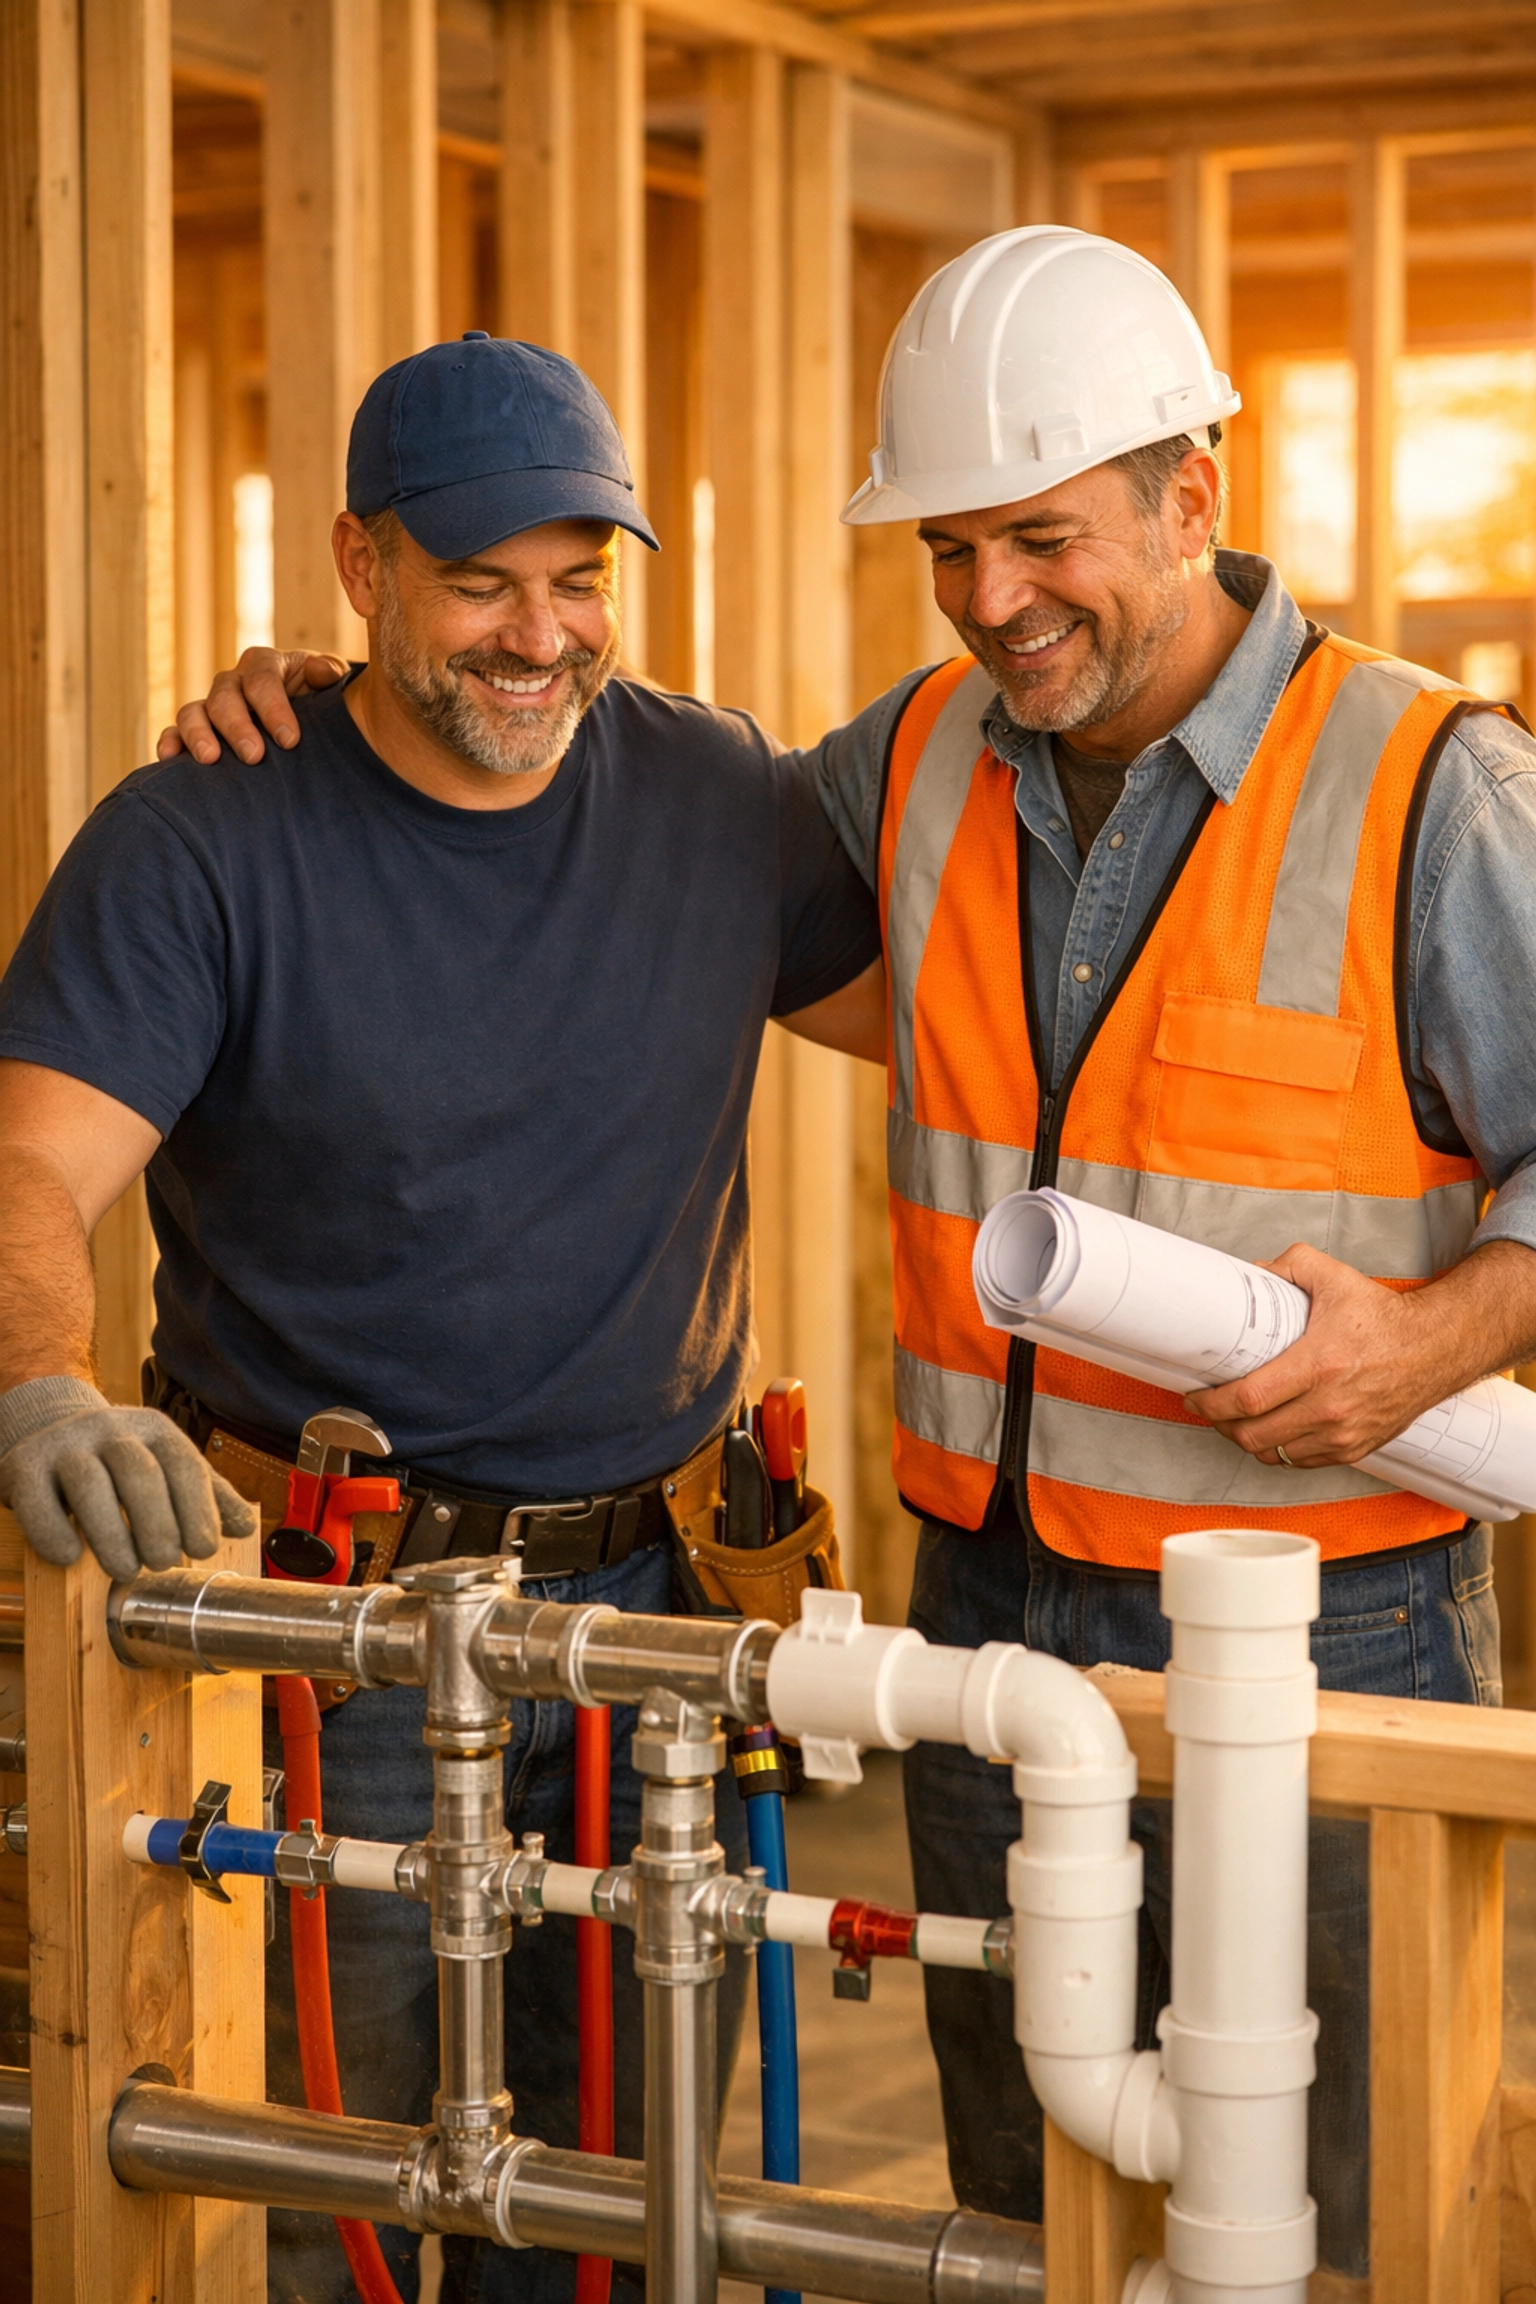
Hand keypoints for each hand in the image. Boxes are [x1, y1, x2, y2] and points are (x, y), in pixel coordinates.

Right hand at [0, 1378, 258, 1581]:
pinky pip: (36, 1500)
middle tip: (163, 1564)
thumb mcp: (167, 1467)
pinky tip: (71, 1557)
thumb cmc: (119, 1464)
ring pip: (89, 1484)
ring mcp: (64, 1445)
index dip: (197, 1509)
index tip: (202, 1549)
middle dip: (158, 1525)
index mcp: (154, 1428)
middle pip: (139, 1473)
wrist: (47, 1431)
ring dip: (111, 1536)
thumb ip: (207, 1494)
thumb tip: (246, 1528)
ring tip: (126, 1571)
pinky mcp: (23, 1466)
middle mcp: (110, 1428)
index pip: (183, 1463)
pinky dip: (55, 1533)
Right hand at [155, 648, 347, 765]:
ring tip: (210, 759)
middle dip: (238, 726)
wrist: (309, 721)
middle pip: (224, 697)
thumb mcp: (331, 684)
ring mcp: (211, 706)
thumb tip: (320, 669)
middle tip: (254, 756)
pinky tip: (169, 759)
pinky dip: (170, 743)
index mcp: (265, 665)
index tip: (290, 740)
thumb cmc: (320, 701)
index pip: (263, 680)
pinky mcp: (196, 730)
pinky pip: (174, 732)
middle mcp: (233, 682)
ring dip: (198, 735)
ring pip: (193, 712)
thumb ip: (329, 674)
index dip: (274, 709)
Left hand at [1186, 1237, 1535, 1468]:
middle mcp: (1330, 1406)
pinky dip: (1278, 1450)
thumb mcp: (1333, 1277)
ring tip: (1236, 1419)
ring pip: (1274, 1454)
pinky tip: (1270, 1430)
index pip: (1247, 1398)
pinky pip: (1301, 1461)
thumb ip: (1287, 1266)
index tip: (1195, 1395)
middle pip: (1253, 1435)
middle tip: (1209, 1407)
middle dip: (1220, 1423)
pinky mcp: (1355, 1448)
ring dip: (1246, 1439)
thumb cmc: (1384, 1317)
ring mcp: (1343, 1433)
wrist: (1435, 1347)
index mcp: (1319, 1364)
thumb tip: (1250, 1273)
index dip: (1211, 1402)